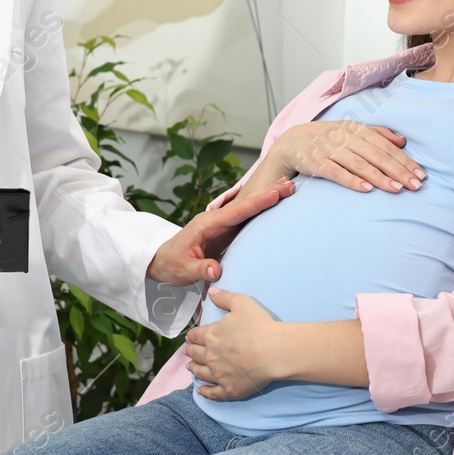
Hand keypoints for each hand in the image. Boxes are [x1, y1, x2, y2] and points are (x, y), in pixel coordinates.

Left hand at [146, 178, 294, 286]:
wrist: (162, 261)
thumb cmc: (171, 263)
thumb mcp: (183, 269)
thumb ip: (199, 268)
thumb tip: (216, 270)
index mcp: (207, 224)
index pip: (236, 212)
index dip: (256, 203)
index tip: (275, 194)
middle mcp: (217, 220)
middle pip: (246, 204)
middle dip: (268, 194)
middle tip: (290, 184)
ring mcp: (223, 225)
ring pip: (249, 209)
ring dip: (268, 198)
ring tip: (289, 187)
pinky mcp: (227, 233)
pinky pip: (247, 219)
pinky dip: (262, 210)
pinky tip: (276, 204)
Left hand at [183, 287, 285, 399]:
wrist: (274, 351)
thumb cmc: (259, 326)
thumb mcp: (242, 303)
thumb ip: (224, 297)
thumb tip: (211, 292)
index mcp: (211, 335)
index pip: (196, 335)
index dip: (192, 336)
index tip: (190, 337)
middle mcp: (211, 356)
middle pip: (195, 354)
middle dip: (190, 351)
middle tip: (188, 351)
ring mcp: (219, 374)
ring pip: (200, 372)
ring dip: (194, 369)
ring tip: (190, 367)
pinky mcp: (229, 389)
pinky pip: (213, 393)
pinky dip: (205, 392)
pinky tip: (201, 391)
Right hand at [274, 120, 425, 192]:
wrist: (291, 142)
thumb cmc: (327, 137)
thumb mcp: (352, 130)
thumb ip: (378, 133)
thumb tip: (403, 141)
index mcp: (357, 129)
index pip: (386, 146)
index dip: (404, 160)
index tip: (420, 174)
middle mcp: (345, 137)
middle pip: (377, 155)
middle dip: (398, 171)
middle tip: (415, 185)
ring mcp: (330, 149)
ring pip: (360, 164)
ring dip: (380, 177)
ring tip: (398, 189)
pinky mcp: (316, 162)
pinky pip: (336, 172)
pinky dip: (352, 181)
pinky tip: (367, 190)